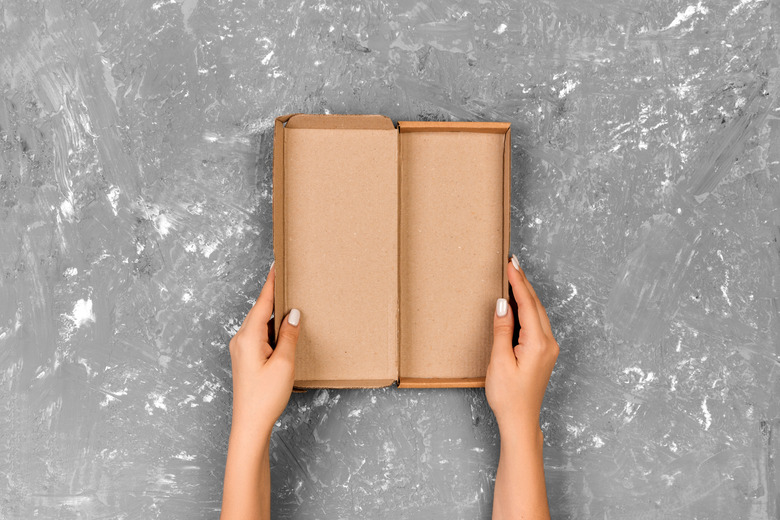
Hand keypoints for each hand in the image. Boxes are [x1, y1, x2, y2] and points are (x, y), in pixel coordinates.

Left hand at [228, 264, 300, 439]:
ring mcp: (240, 349)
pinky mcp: (244, 358)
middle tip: (288, 280)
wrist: (250, 424)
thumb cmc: (266, 396)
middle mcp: (240, 339)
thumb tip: (293, 313)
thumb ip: (289, 335)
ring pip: (259, 323)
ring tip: (290, 303)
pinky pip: (258, 335)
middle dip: (274, 296)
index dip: (271, 283)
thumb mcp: (284, 363)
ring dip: (274, 314)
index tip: (276, 265)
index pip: (263, 303)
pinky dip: (271, 328)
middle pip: (260, 311)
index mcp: (249, 337)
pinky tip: (282, 329)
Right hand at [486, 256, 558, 432]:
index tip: (510, 264)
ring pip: (538, 313)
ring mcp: (549, 348)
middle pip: (536, 305)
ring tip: (514, 276)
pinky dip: (528, 308)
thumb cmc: (508, 396)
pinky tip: (518, 303)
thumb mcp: (499, 361)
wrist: (520, 420)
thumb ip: (502, 329)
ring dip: (526, 294)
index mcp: (538, 343)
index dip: (518, 283)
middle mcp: (548, 343)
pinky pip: (537, 323)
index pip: (528, 304)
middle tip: (513, 263)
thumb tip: (503, 303)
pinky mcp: (544, 353)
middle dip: (523, 283)